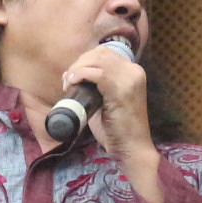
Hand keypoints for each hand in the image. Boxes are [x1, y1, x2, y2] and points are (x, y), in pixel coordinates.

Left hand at [56, 37, 153, 161]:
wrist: (132, 149)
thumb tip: (72, 77)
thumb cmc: (117, 130)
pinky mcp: (121, 91)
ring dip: (78, 68)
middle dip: (79, 63)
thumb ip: (95, 88)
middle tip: (68, 81)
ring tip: (69, 83)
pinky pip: (97, 73)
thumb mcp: (106, 102)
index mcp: (133, 72)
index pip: (105, 53)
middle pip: (100, 53)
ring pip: (97, 60)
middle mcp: (134, 71)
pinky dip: (81, 74)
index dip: (85, 60)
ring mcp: (130, 80)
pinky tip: (73, 82)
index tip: (72, 75)